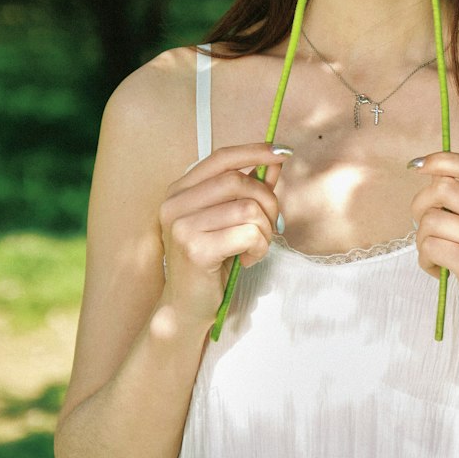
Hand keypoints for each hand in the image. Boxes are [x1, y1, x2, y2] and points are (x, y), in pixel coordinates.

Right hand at [158, 142, 289, 329]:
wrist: (187, 306)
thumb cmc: (211, 261)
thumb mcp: (229, 220)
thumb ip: (250, 190)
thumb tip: (275, 162)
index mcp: (180, 191)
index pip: (221, 158)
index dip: (254, 151)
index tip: (283, 152)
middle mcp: (175, 204)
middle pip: (239, 182)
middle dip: (268, 201)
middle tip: (271, 225)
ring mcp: (182, 227)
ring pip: (248, 209)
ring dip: (265, 230)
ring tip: (255, 247)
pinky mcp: (195, 250)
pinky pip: (248, 234)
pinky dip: (259, 247)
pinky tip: (247, 260)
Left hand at [409, 151, 458, 344]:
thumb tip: (430, 173)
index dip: (441, 160)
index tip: (417, 166)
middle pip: (443, 188)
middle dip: (421, 206)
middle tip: (425, 228)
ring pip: (432, 220)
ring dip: (421, 240)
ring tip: (434, 256)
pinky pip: (430, 247)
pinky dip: (424, 260)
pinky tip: (436, 269)